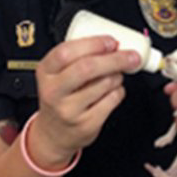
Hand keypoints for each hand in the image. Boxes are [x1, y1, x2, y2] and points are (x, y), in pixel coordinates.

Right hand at [30, 36, 139, 168]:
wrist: (54, 134)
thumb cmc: (60, 97)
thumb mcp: (56, 74)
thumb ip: (77, 57)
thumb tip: (112, 44)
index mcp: (46, 72)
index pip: (66, 52)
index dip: (93, 44)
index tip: (111, 41)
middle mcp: (54, 92)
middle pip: (87, 68)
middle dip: (115, 59)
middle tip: (131, 55)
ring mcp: (69, 110)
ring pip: (105, 84)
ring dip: (118, 75)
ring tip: (115, 74)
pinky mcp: (86, 124)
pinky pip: (112, 100)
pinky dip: (119, 91)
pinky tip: (112, 90)